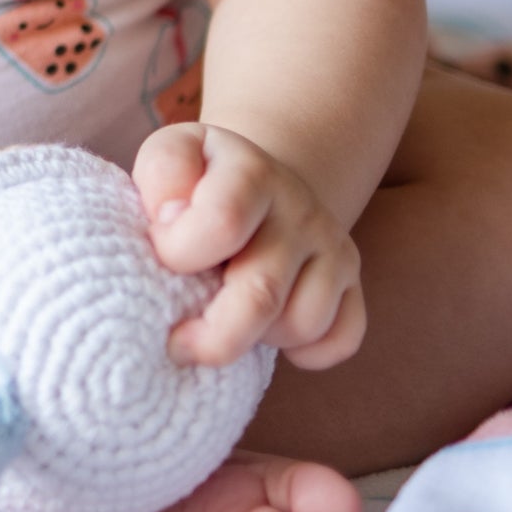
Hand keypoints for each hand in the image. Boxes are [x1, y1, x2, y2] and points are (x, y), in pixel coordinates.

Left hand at [133, 122, 364, 370]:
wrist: (257, 185)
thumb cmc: (200, 182)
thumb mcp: (170, 158)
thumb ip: (162, 175)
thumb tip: (172, 219)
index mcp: (252, 171)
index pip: (223, 222)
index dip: (179, 252)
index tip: (158, 256)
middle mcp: (301, 207)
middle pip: (263, 293)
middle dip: (214, 337)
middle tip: (179, 345)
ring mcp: (332, 246)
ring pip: (302, 324)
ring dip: (258, 338)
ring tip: (229, 315)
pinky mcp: (353, 284)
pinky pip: (341, 340)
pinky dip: (306, 353)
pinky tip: (271, 332)